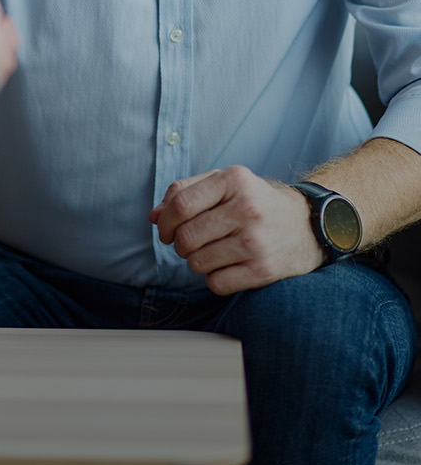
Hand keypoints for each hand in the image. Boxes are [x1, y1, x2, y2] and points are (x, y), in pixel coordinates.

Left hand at [150, 166, 322, 294]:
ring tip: (211, 253)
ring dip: (195, 262)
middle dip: (179, 245)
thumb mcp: (225, 183)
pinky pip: (216, 284)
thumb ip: (185, 191)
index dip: (165, 222)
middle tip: (188, 244)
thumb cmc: (257, 202)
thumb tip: (154, 216)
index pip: (180, 204)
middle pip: (186, 236)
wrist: (310, 225)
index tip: (165, 231)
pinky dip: (213, 279)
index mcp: (234, 180)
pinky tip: (226, 267)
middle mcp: (247, 208)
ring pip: (198, 262)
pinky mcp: (265, 270)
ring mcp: (257, 241)